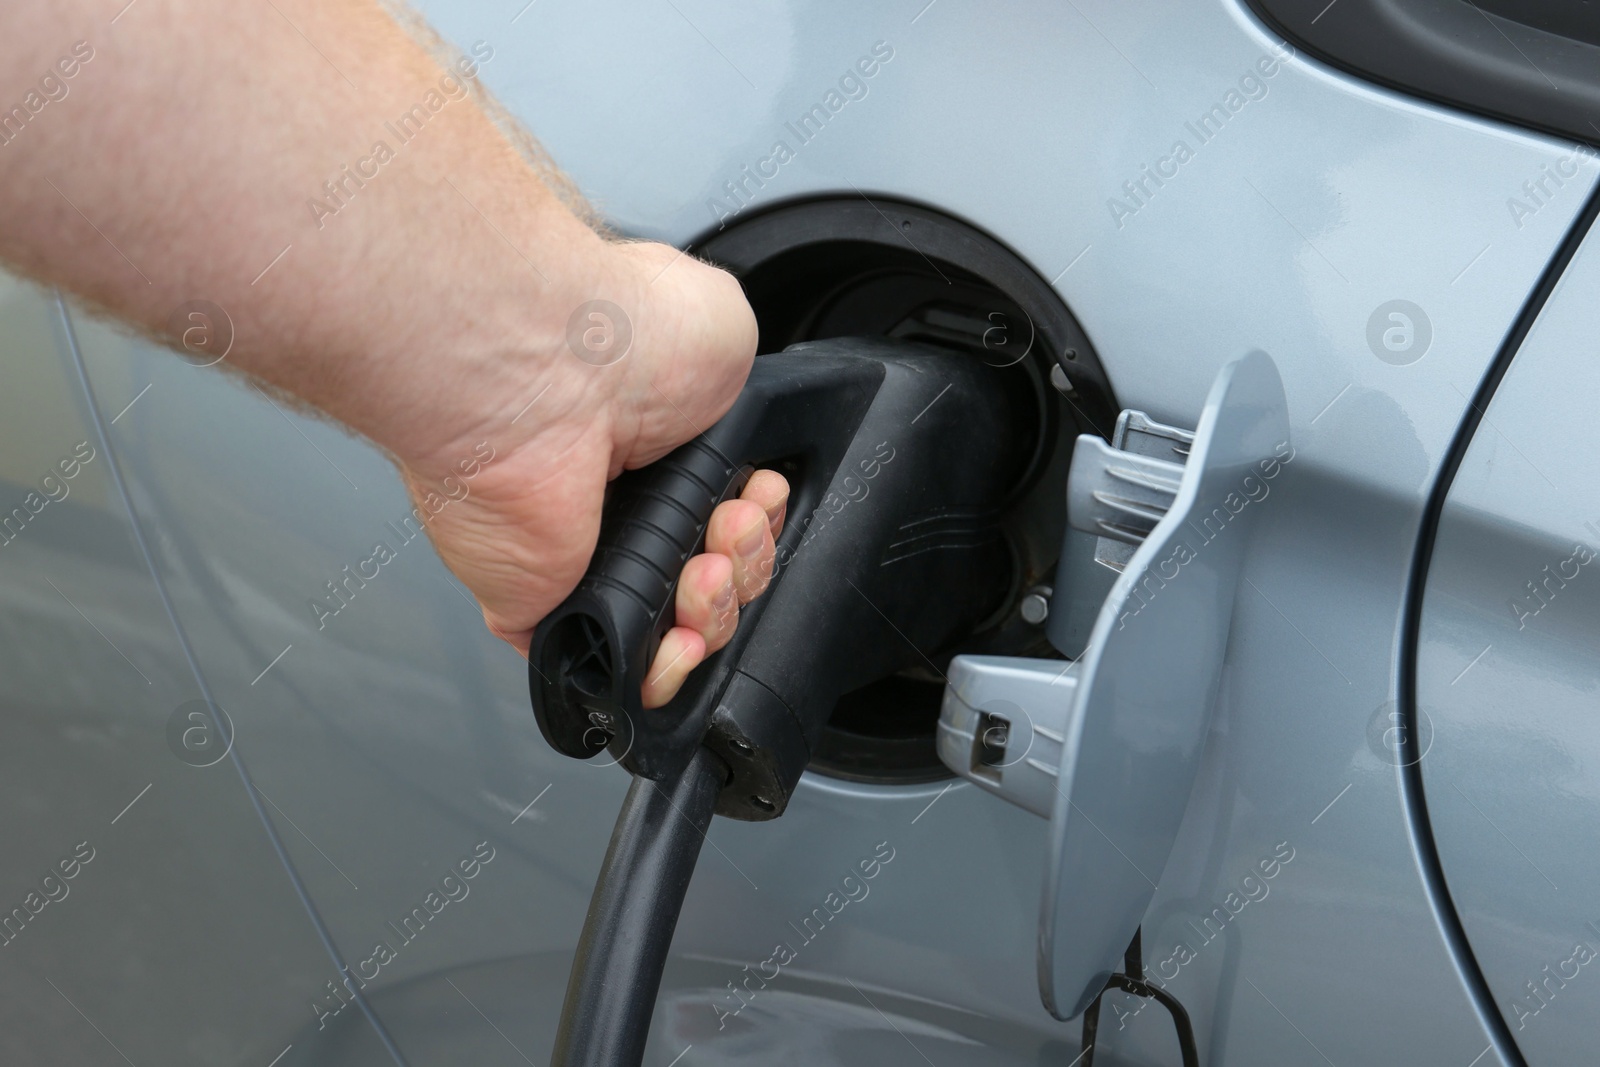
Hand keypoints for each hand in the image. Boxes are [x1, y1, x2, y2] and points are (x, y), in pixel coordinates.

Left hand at [392, 240, 787, 706]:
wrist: (542, 369)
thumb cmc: (617, 330)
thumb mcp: (726, 332)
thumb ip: (742, 396)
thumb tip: (741, 430)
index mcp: (661, 441)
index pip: (729, 511)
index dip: (761, 519)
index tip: (761, 495)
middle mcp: (620, 500)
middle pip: (717, 575)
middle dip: (748, 562)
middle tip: (730, 524)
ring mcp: (582, 558)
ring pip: (680, 626)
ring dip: (717, 608)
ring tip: (702, 565)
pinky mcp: (546, 608)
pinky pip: (619, 670)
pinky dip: (664, 670)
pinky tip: (679, 630)